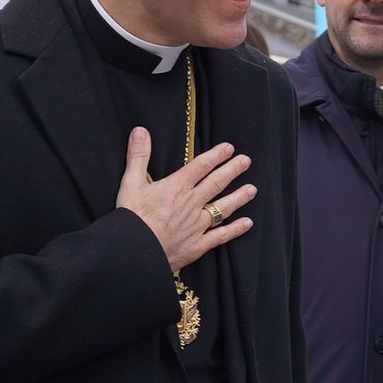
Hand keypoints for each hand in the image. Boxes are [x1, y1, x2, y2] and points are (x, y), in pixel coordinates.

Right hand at [117, 129, 254, 272]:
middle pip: (217, 183)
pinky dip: (235, 229)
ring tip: (252, 189)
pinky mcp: (198, 245)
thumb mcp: (130, 182)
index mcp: (177, 187)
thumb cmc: (131, 218)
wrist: (134, 252)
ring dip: (239, 197)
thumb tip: (140, 131)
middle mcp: (192, 203)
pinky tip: (247, 224)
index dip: (216, 155)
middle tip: (246, 161)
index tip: (229, 148)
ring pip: (223, 208)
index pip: (201, 166)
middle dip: (233, 170)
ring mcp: (197, 225)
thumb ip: (138, 156)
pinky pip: (221, 236)